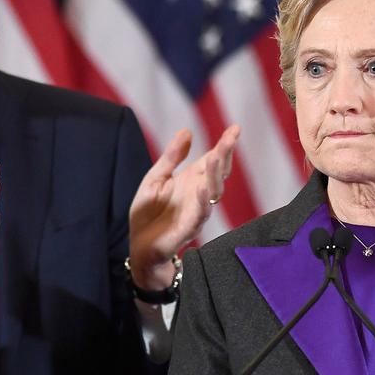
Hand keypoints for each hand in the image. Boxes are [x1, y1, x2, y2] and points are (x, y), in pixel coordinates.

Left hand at [129, 125, 239, 290]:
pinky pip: (200, 214)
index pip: (212, 159)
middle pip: (217, 172)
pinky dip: (203, 201)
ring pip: (213, 191)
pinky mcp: (188, 228)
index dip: (224, 144)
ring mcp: (196, 211)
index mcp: (191, 179)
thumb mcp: (156, 177)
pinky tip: (202, 188)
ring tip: (214, 157)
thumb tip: (188, 131)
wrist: (139, 246)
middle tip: (230, 138)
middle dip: (225, 155)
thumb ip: (172, 157)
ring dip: (214, 174)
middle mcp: (198, 194)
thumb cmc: (148, 212)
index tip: (235, 128)